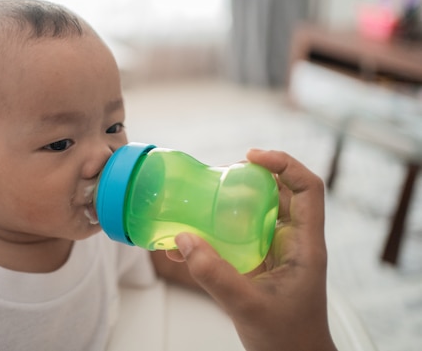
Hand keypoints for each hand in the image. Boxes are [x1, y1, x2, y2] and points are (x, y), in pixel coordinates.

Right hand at [167, 149, 337, 350]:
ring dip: (231, 204)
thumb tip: (182, 239)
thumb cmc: (287, 340)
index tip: (250, 158)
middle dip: (250, 179)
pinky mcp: (260, 264)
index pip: (308, 188)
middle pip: (280, 193)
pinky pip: (239, 237)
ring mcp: (277, 252)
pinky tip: (188, 241)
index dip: (284, 164)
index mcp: (305, 245)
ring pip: (258, 213)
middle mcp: (294, 242)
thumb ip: (214, 275)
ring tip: (202, 202)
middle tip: (219, 176)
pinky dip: (217, 232)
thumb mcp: (248, 307)